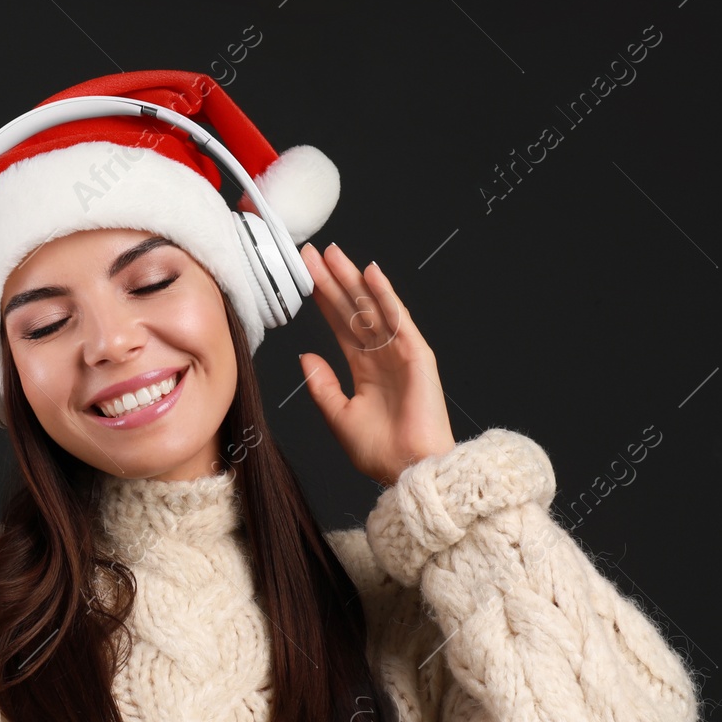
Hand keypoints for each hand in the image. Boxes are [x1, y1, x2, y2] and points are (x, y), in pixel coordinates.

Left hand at [297, 242, 456, 485]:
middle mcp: (382, 355)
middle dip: (334, 280)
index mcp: (364, 369)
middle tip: (312, 252)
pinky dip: (385, 295)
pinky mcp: (417, 355)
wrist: (408, 469)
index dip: (323, 298)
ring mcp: (400, 353)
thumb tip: (305, 355)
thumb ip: (322, 385)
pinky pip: (398, 319)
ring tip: (334, 254)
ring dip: (354, 280)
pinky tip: (371, 274)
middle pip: (354, 309)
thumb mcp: (339, 415)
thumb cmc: (380, 451)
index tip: (304, 274)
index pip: (340, 324)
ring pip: (373, 308)